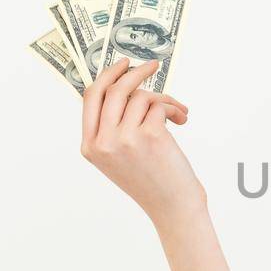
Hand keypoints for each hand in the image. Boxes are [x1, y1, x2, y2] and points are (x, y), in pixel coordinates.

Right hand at [80, 56, 204, 225]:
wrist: (172, 206)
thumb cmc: (151, 180)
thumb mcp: (118, 156)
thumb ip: (113, 126)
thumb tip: (124, 85)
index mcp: (89, 146)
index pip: (90, 97)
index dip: (107, 76)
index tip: (122, 65)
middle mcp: (103, 142)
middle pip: (114, 89)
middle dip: (135, 72)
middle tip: (152, 65)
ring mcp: (124, 139)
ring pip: (142, 96)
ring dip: (164, 98)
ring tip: (176, 112)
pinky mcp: (150, 136)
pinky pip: (160, 105)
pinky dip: (174, 108)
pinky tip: (181, 121)